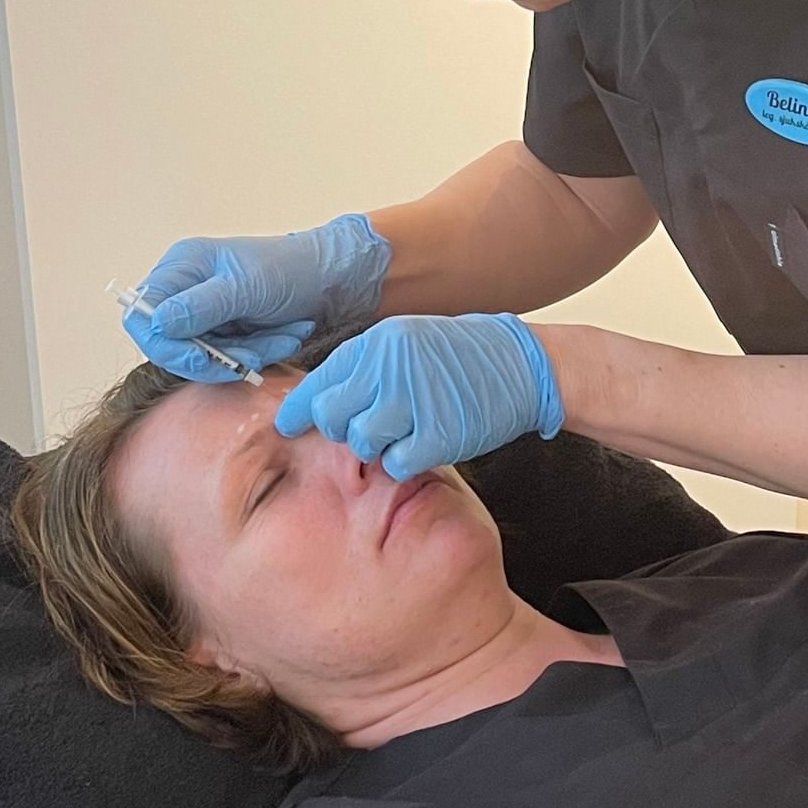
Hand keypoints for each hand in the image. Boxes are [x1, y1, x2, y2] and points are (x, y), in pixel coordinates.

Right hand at [126, 213, 390, 381]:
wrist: (335, 277)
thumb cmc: (293, 269)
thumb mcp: (248, 287)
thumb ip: (202, 306)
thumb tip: (157, 323)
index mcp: (182, 266)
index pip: (143, 316)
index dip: (168, 345)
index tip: (204, 358)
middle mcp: (186, 289)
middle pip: (171, 345)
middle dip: (217, 356)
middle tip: (255, 356)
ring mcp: (206, 313)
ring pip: (204, 357)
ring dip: (247, 355)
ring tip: (285, 337)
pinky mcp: (227, 332)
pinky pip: (228, 359)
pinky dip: (258, 354)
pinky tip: (287, 337)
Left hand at [273, 313, 563, 477]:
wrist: (519, 364)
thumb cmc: (457, 355)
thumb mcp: (403, 344)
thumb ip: (363, 367)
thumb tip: (318, 399)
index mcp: (375, 345)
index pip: (317, 384)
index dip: (297, 412)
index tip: (289, 426)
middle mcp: (388, 370)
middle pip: (332, 417)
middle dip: (341, 428)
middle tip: (367, 426)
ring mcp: (413, 402)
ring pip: (360, 442)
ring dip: (374, 446)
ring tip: (400, 433)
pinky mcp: (438, 434)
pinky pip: (395, 463)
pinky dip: (403, 461)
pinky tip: (420, 445)